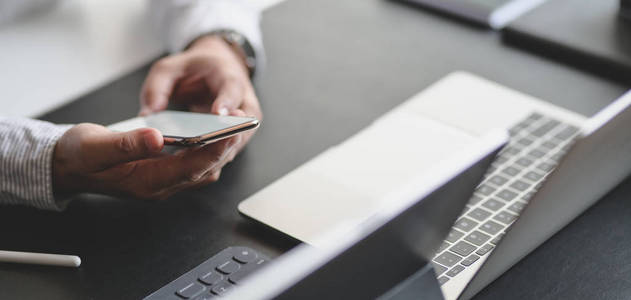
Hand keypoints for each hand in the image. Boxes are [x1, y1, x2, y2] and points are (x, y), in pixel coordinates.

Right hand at [53, 123, 239, 199]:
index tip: (231, 133)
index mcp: (146, 183)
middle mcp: (159, 187)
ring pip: (200, 169)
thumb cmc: (79, 155)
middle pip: (202, 170)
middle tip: (241, 125)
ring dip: (217, 151)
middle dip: (223, 150)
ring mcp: (161, 182)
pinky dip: (204, 151)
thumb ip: (125, 143)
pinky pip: (191, 165)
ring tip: (231, 126)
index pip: (190, 169)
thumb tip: (155, 137)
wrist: (67, 164)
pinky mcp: (161, 173)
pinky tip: (208, 133)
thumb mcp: (96, 145)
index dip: (213, 152)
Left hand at [140, 35, 261, 155]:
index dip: (226, 102)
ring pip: (234, 146)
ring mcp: (243, 125)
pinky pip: (225, 154)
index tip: (218, 114)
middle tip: (197, 151)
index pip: (232, 89)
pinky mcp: (236, 141)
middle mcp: (244, 103)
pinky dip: (208, 163)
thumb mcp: (169, 68)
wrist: (215, 72)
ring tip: (186, 164)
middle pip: (241, 126)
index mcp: (229, 77)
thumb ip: (157, 87)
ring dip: (213, 157)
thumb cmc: (195, 69)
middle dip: (221, 141)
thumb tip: (148, 115)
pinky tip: (185, 169)